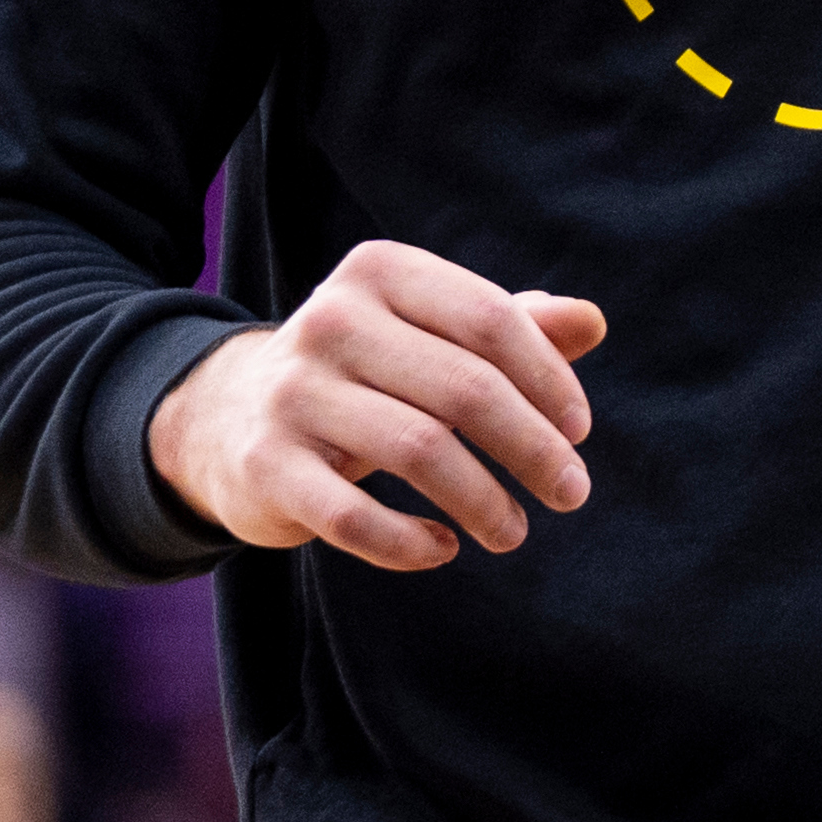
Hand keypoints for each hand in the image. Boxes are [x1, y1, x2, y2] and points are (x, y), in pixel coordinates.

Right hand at [147, 238, 607, 572]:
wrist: (228, 417)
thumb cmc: (366, 371)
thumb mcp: (431, 334)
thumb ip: (513, 325)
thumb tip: (592, 321)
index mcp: (380, 272)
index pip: (489, 320)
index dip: (548, 378)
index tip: (579, 432)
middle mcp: (330, 319)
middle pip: (465, 388)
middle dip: (532, 448)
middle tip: (571, 493)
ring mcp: (291, 392)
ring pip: (419, 451)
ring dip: (484, 502)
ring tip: (514, 532)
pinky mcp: (264, 465)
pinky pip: (354, 517)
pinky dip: (409, 543)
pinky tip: (444, 550)